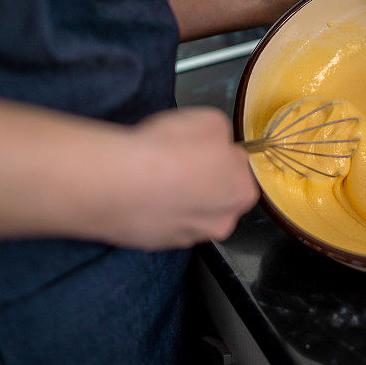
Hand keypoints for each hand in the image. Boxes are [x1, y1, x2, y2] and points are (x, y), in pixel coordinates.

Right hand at [87, 107, 258, 249]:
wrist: (122, 183)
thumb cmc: (174, 150)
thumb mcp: (211, 121)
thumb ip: (222, 135)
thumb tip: (217, 143)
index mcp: (243, 192)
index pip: (238, 169)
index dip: (218, 155)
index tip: (199, 148)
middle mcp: (221, 223)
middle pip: (216, 196)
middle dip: (201, 180)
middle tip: (177, 161)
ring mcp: (186, 238)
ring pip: (187, 212)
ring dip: (176, 197)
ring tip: (153, 175)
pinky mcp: (155, 244)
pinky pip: (160, 221)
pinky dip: (153, 209)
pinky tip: (138, 191)